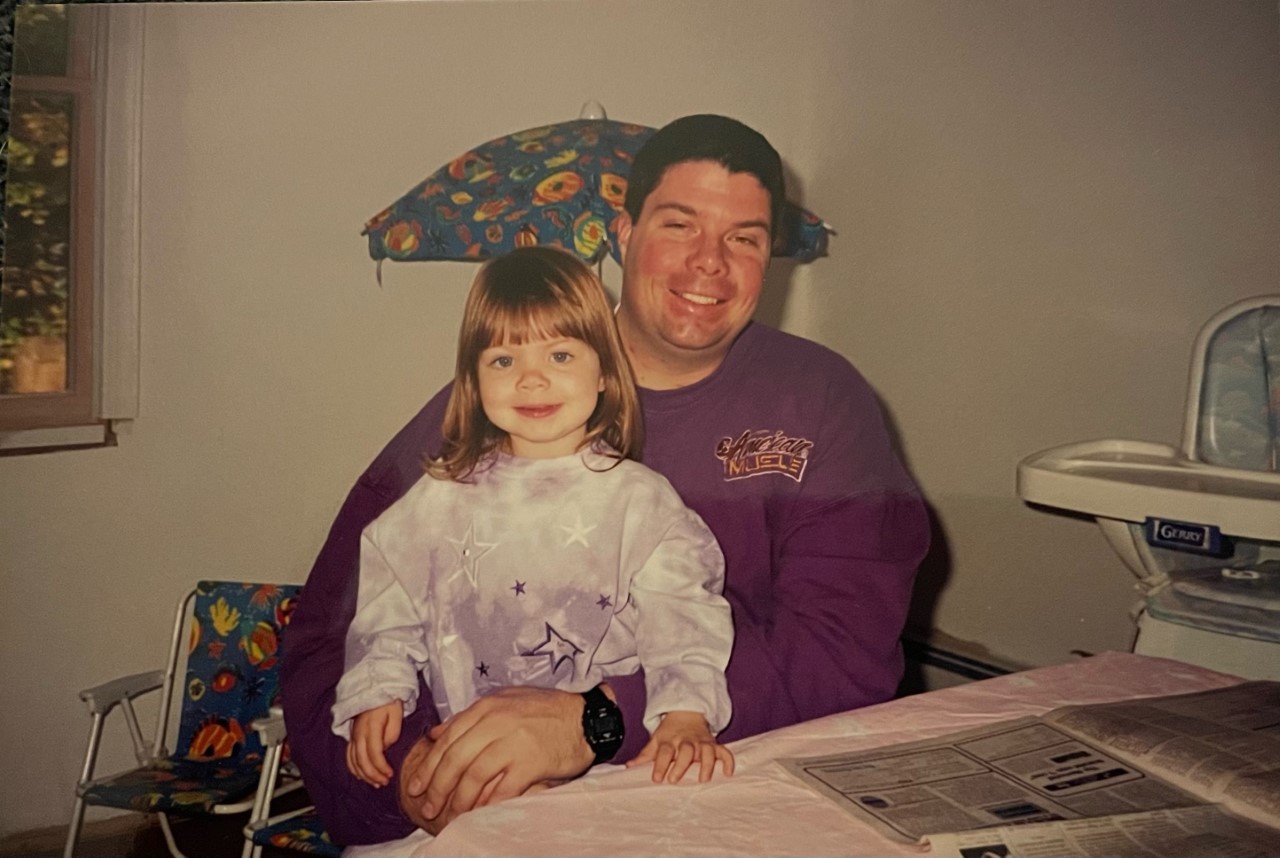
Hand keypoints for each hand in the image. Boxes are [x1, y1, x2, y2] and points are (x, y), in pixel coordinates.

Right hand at [347, 701, 402, 786]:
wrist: (375, 687)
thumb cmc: (388, 700)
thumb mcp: (396, 713)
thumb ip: (392, 732)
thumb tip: (386, 748)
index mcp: (371, 727)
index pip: (374, 753)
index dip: (381, 767)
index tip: (390, 775)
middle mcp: (359, 733)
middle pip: (362, 760)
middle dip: (373, 775)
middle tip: (384, 783)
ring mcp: (354, 735)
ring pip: (354, 760)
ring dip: (364, 774)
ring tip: (375, 783)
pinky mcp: (352, 736)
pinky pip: (349, 755)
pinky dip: (353, 768)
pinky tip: (361, 775)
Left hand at [403, 686, 594, 821]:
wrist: (587, 717)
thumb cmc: (546, 710)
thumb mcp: (505, 701)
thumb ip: (470, 717)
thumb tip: (436, 733)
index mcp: (487, 707)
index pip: (448, 738)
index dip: (428, 765)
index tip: (416, 784)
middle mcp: (497, 721)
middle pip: (456, 759)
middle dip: (437, 787)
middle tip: (427, 807)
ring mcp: (514, 741)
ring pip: (474, 775)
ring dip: (459, 800)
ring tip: (450, 815)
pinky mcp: (532, 762)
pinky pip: (502, 789)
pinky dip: (488, 804)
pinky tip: (480, 814)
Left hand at [626, 711, 733, 783]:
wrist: (687, 713)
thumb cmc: (670, 731)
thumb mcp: (656, 739)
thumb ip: (645, 754)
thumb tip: (628, 767)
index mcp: (670, 741)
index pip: (664, 752)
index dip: (660, 765)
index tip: (656, 778)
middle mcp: (687, 741)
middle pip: (685, 751)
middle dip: (681, 765)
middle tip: (675, 780)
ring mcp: (701, 742)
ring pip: (707, 751)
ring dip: (706, 764)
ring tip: (703, 779)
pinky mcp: (713, 744)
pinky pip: (724, 751)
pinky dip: (728, 761)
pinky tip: (728, 773)